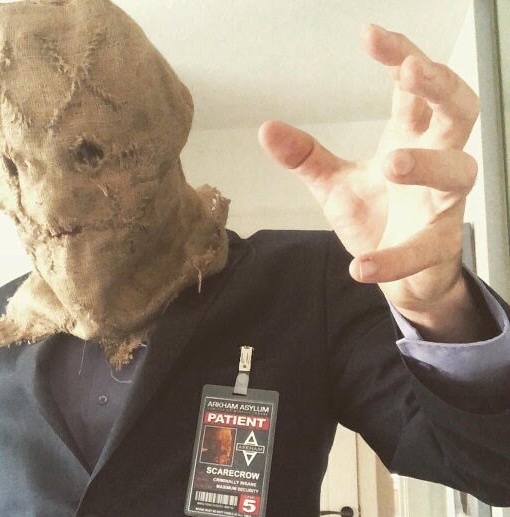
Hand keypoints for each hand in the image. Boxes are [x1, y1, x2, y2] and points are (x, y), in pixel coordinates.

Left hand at [259, 24, 486, 340]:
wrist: (399, 273)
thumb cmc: (376, 216)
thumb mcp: (333, 184)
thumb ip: (305, 157)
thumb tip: (267, 129)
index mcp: (410, 138)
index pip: (414, 89)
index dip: (401, 57)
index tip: (371, 36)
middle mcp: (436, 161)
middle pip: (458, 111)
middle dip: (439, 85)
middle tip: (411, 70)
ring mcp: (442, 203)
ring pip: (457, 171)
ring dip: (427, 164)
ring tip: (391, 163)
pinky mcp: (438, 246)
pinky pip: (423, 249)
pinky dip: (392, 258)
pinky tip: (361, 266)